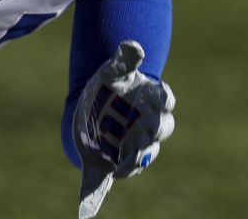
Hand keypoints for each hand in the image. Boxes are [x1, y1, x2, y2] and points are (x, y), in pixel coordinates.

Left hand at [72, 40, 175, 218]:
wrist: (100, 105)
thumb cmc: (113, 85)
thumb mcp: (115, 69)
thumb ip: (125, 58)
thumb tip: (132, 45)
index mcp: (151, 102)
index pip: (165, 102)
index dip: (165, 100)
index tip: (164, 98)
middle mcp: (147, 127)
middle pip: (159, 132)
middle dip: (154, 136)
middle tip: (146, 139)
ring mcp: (131, 146)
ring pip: (139, 158)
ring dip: (132, 163)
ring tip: (120, 167)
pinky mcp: (111, 162)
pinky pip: (103, 183)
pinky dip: (92, 199)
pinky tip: (82, 212)